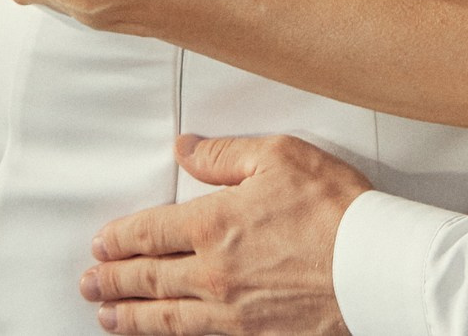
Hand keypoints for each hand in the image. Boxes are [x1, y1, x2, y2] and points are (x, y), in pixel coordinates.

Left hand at [81, 135, 368, 334]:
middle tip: (90, 282)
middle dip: (114, 280)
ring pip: (167, 317)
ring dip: (131, 317)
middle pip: (149, 279)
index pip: (149, 232)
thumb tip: (186, 149)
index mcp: (213, 225)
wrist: (377, 268)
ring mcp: (232, 312)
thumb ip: (224, 154)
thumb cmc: (336, 211)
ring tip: (107, 316)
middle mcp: (213, 274)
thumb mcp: (278, 157)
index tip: (101, 244)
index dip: (119, 239)